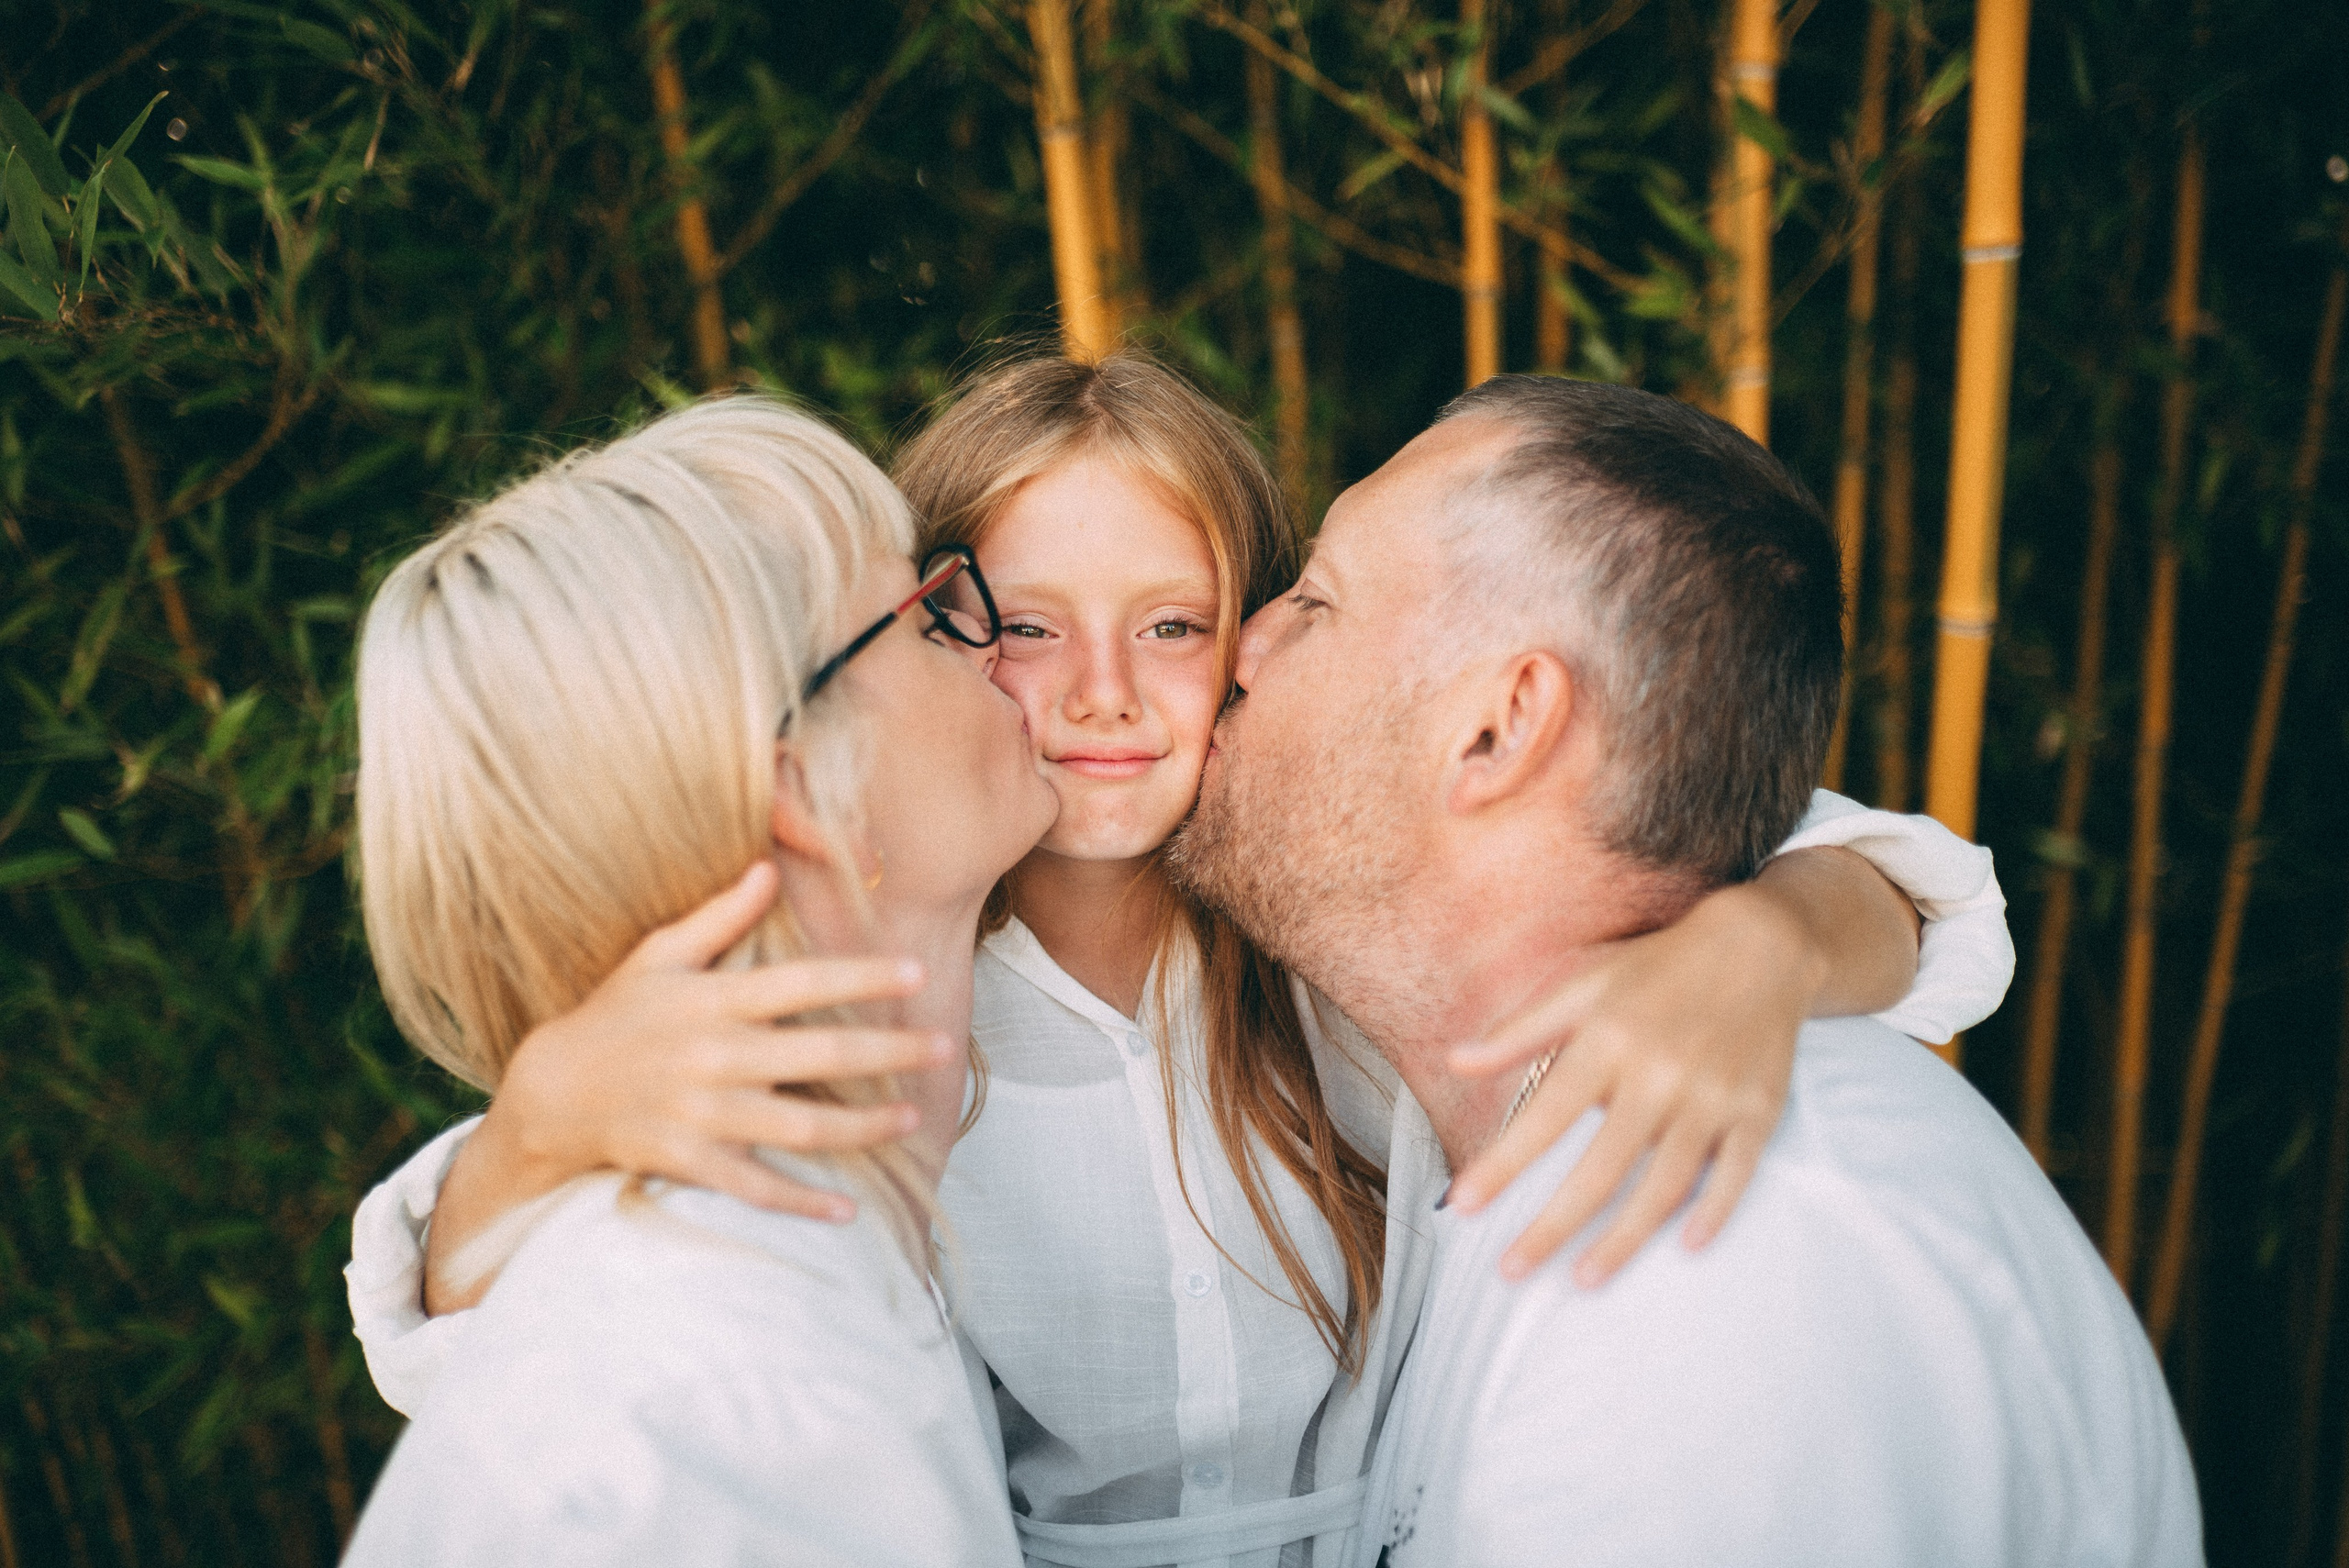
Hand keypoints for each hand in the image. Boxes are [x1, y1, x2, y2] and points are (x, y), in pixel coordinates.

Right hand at [427, 861, 955, 1310]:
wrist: (549, 1093)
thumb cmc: (614, 1015)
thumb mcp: (658, 954)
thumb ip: (717, 915)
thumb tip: (766, 867)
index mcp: (712, 999)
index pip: (802, 983)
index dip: (863, 977)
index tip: (916, 972)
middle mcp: (713, 1056)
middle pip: (819, 1055)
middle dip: (889, 1053)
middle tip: (943, 1048)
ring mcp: (701, 1113)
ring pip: (800, 1126)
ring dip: (863, 1126)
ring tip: (912, 1117)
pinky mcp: (687, 1160)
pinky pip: (755, 1186)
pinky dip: (802, 1202)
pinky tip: (847, 1210)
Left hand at [1442, 880, 1817, 1287]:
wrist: (1762, 946)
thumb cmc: (1658, 968)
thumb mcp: (1584, 984)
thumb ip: (1520, 1030)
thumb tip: (1454, 1061)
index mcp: (1607, 1041)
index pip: (1544, 1116)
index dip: (1501, 1164)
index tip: (1461, 1207)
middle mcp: (1658, 1074)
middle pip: (1599, 1169)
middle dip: (1550, 1226)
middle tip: (1511, 1271)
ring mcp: (1713, 1097)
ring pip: (1664, 1185)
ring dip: (1623, 1239)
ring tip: (1583, 1279)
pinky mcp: (1759, 1110)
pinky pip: (1735, 1174)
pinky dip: (1712, 1213)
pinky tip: (1685, 1247)